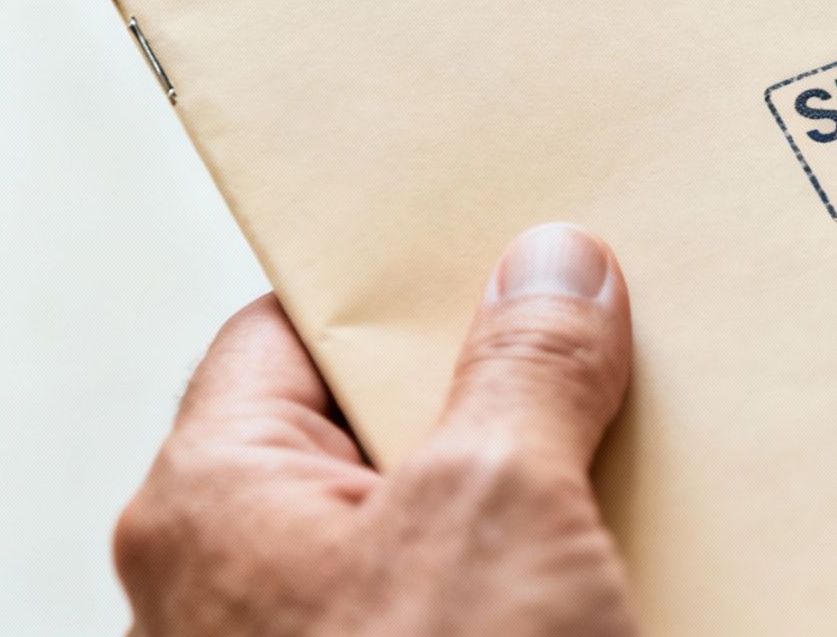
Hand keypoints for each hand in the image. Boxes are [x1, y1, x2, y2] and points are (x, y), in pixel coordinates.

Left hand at [114, 224, 636, 636]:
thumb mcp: (498, 510)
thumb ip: (528, 372)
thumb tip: (556, 270)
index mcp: (216, 504)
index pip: (292, 331)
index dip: (402, 284)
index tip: (498, 243)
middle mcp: (242, 577)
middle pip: (377, 422)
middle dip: (494, 382)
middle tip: (583, 334)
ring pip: (435, 516)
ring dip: (532, 482)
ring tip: (620, 435)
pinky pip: (469, 593)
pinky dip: (539, 565)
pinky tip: (618, 540)